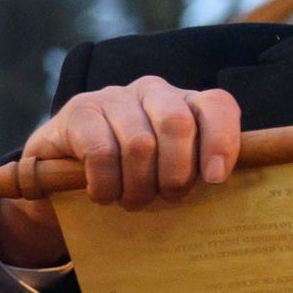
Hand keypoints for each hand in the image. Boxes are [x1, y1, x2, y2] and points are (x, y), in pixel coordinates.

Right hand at [0, 78, 242, 265]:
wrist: (61, 175)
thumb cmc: (130, 178)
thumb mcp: (168, 175)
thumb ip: (198, 175)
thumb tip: (231, 199)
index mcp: (186, 103)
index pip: (217, 105)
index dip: (222, 140)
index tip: (215, 179)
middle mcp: (154, 91)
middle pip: (177, 124)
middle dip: (175, 173)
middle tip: (166, 198)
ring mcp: (115, 96)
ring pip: (139, 144)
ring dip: (137, 186)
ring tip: (132, 202)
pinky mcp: (80, 110)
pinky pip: (101, 151)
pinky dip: (105, 183)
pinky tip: (102, 195)